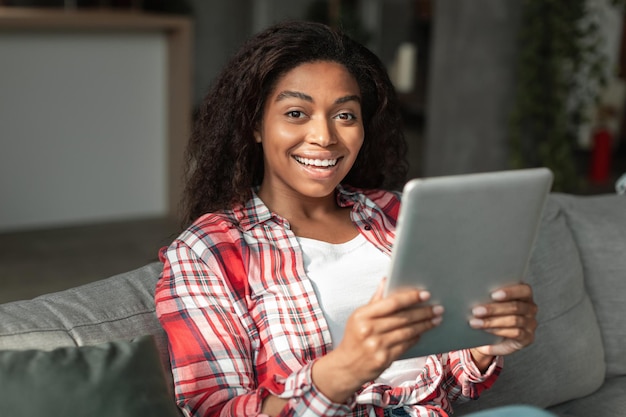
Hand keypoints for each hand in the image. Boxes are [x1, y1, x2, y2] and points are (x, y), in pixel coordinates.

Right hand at [311, 279, 443, 402]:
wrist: (347, 366)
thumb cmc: (355, 337)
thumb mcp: (359, 317)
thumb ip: (375, 300)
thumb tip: (386, 280)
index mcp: (362, 315)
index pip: (391, 303)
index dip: (410, 298)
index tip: (425, 294)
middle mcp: (368, 330)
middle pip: (403, 318)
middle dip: (423, 312)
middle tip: (437, 308)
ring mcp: (376, 345)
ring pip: (407, 332)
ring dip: (424, 325)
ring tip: (436, 319)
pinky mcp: (384, 359)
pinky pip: (405, 345)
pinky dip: (416, 337)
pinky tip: (423, 332)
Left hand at [469, 283, 537, 359]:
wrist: (489, 338)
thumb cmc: (489, 314)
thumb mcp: (489, 303)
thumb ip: (488, 296)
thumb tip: (473, 291)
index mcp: (524, 295)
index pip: (524, 290)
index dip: (510, 292)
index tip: (493, 295)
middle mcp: (530, 308)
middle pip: (515, 307)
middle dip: (493, 309)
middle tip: (476, 311)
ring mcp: (530, 323)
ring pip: (514, 320)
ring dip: (492, 321)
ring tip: (476, 322)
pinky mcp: (527, 337)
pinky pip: (515, 333)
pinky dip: (498, 331)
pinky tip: (486, 331)